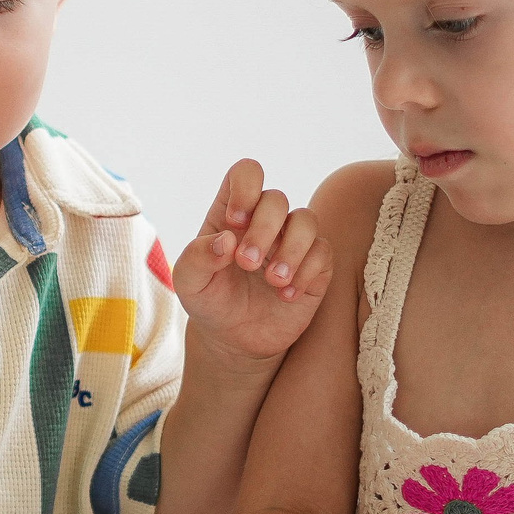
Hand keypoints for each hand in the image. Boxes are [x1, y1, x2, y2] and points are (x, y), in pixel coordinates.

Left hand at [169, 160, 332, 363]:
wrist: (234, 340)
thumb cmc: (210, 301)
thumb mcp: (190, 283)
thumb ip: (197, 257)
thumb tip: (226, 239)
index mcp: (232, 214)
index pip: (247, 173)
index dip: (245, 188)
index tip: (234, 221)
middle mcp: (265, 221)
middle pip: (277, 198)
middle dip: (263, 230)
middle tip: (246, 264)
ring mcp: (292, 242)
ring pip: (307, 220)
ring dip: (291, 250)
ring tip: (272, 281)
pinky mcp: (314, 267)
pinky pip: (323, 253)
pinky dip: (306, 273)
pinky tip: (285, 295)